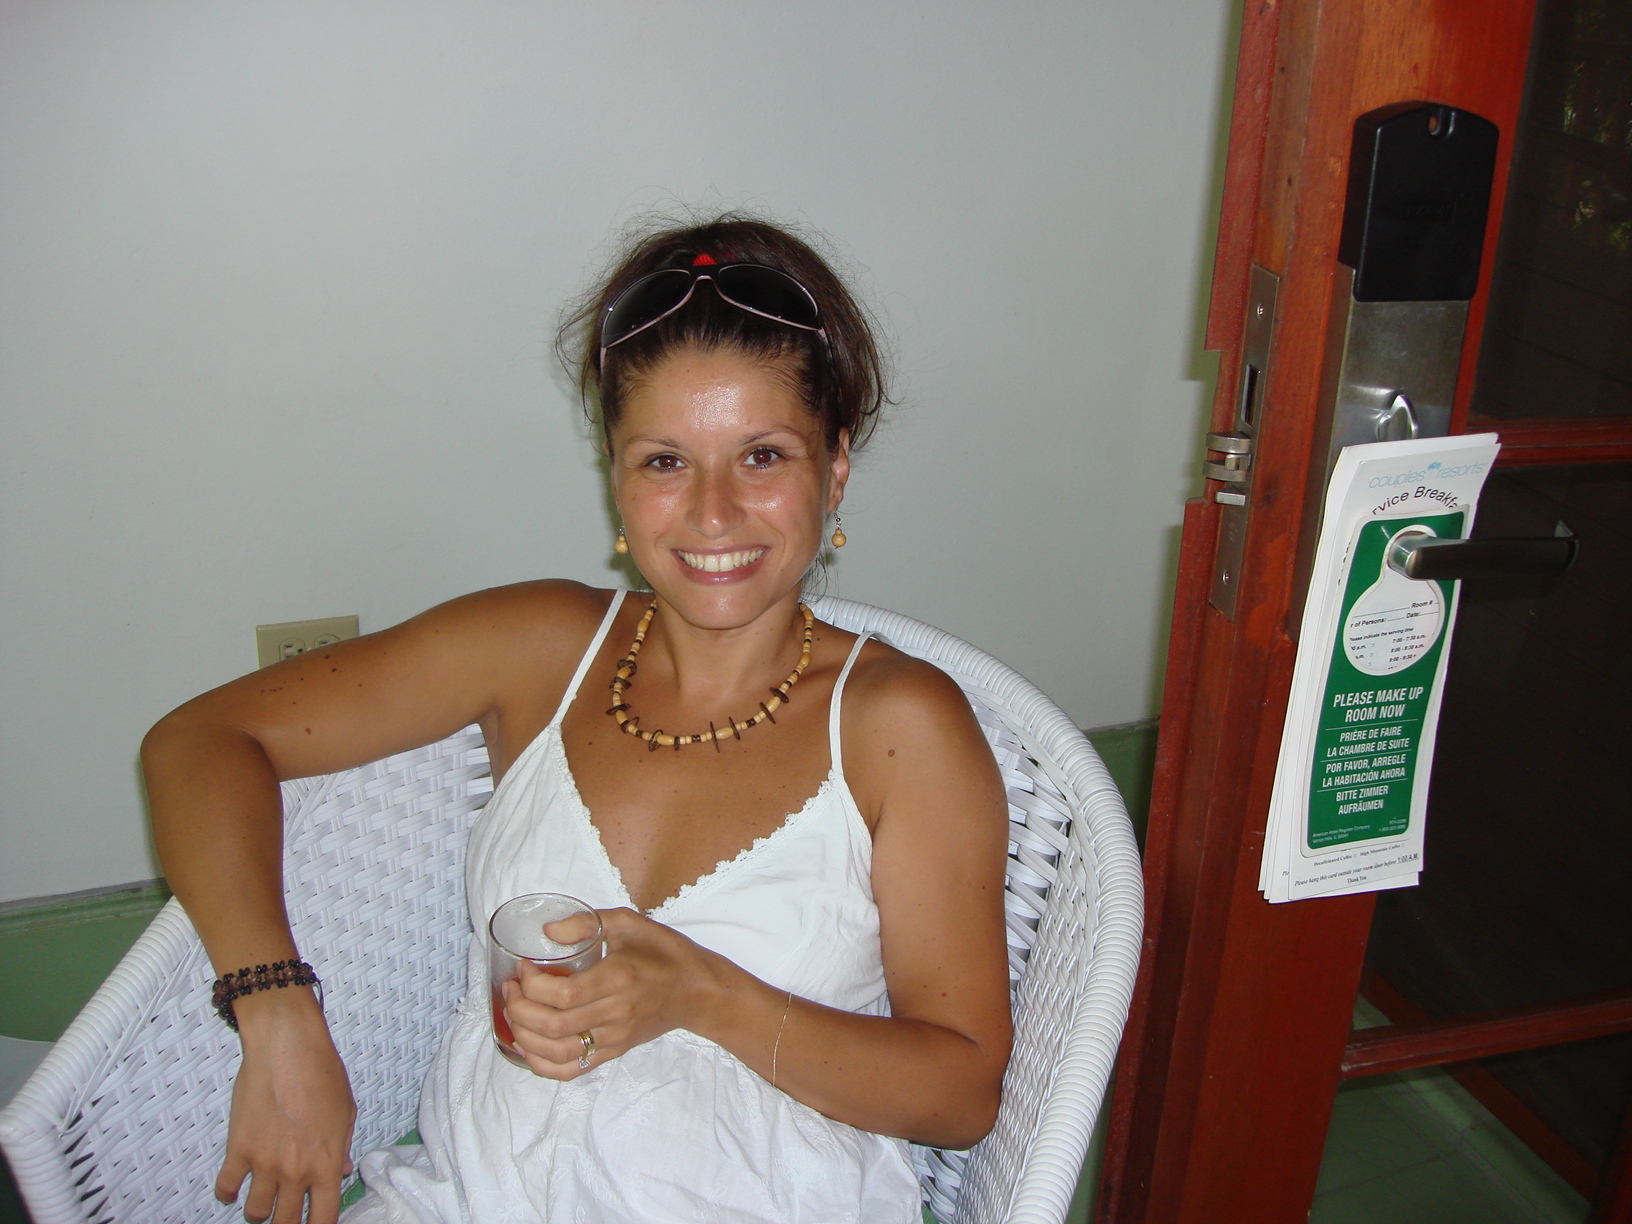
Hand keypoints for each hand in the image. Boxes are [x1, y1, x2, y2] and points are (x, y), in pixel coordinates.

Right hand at [214, 991, 356, 1223]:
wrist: (287, 1048)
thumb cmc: (323, 1073)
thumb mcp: (345, 1111)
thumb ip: (341, 1147)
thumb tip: (340, 1172)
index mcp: (326, 1163)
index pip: (325, 1217)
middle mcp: (296, 1172)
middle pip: (287, 1221)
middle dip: (287, 1223)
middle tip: (287, 1215)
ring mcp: (264, 1164)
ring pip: (255, 1212)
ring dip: (259, 1209)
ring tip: (262, 1199)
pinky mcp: (237, 1150)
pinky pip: (226, 1187)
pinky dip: (228, 1190)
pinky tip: (234, 1185)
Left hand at [502, 907, 720, 1079]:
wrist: (699, 992)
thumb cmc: (665, 953)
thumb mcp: (630, 923)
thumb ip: (586, 923)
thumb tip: (547, 932)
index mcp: (618, 979)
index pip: (563, 993)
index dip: (532, 983)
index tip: (524, 967)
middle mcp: (615, 1013)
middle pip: (553, 1025)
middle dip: (519, 1008)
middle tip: (511, 988)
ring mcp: (614, 1038)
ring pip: (557, 1052)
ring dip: (524, 1036)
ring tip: (514, 1013)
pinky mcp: (614, 1052)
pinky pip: (571, 1070)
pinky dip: (542, 1064)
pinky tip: (528, 1047)